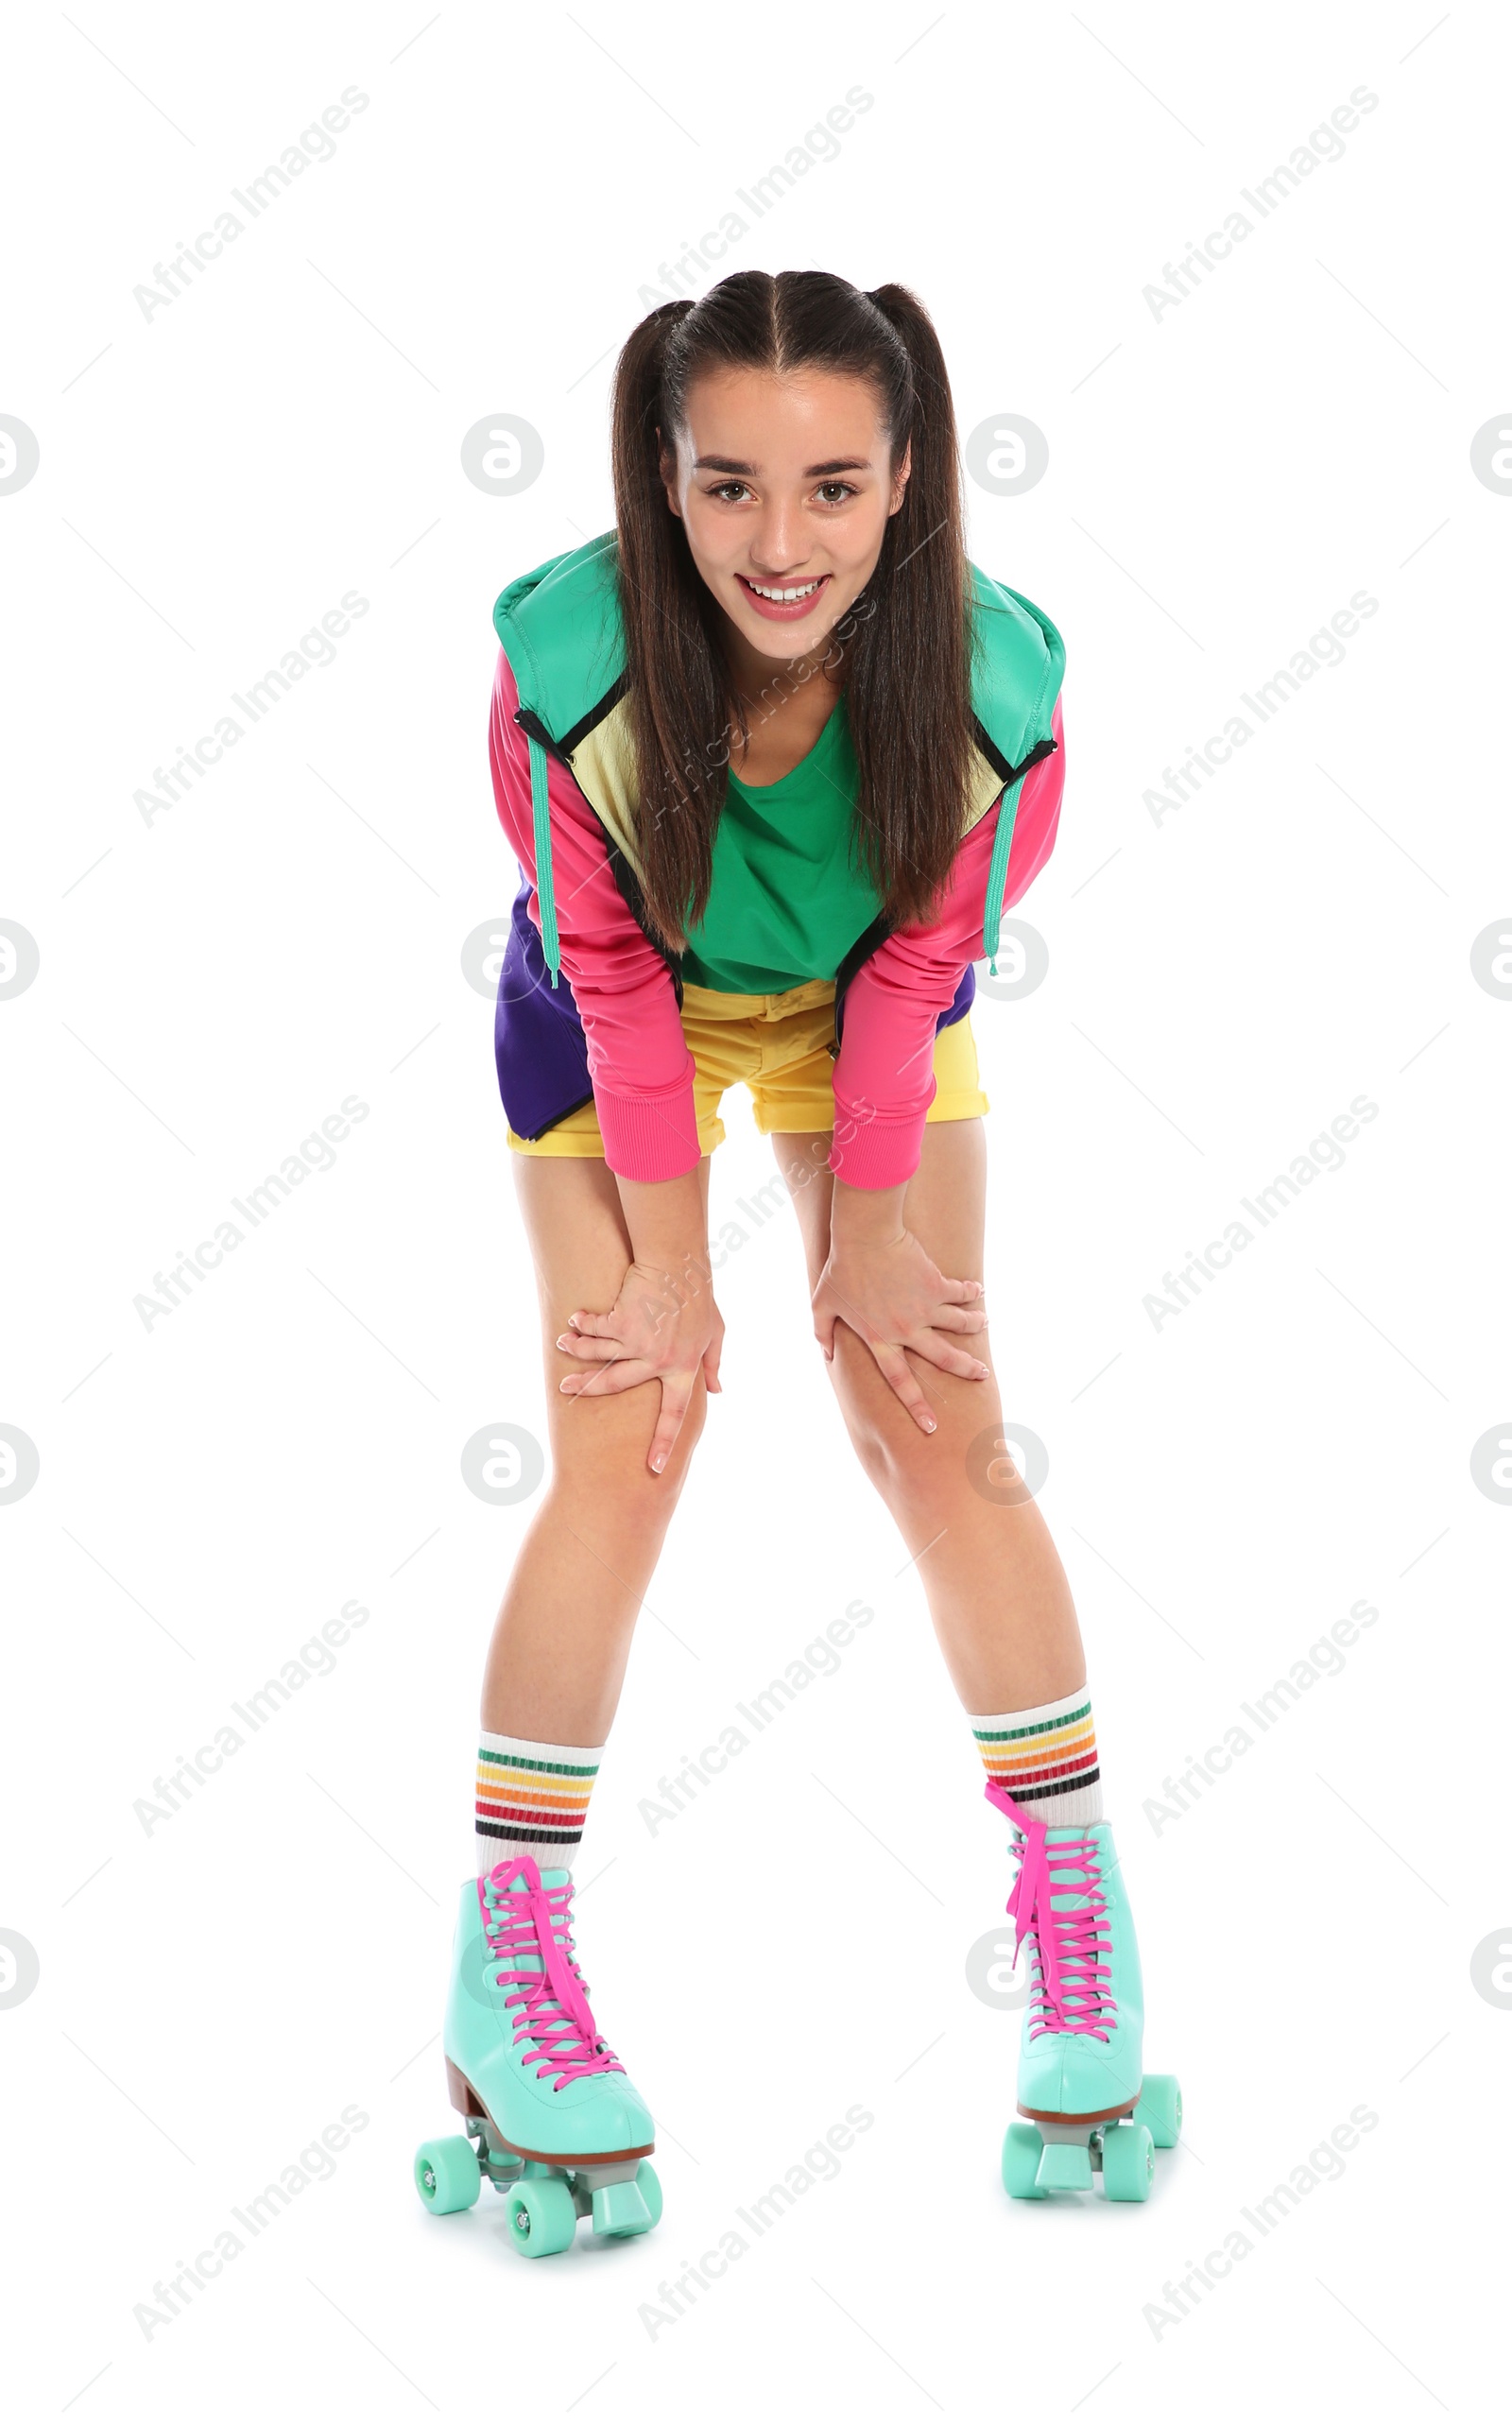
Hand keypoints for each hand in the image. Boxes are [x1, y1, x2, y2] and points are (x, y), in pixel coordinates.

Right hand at [556, 1255, 722, 1473]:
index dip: (665, 1442)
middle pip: (617, 1385)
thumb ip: (713, 1362)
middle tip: (565, 1390)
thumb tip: (717, 1391)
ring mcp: (639, 1343)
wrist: (679, 1261)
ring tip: (563, 1344)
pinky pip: (595, 1329)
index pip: (676, 1414)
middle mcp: (660, 1362)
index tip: (655, 1469)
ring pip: (598, 1356)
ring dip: (577, 1350)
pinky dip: (583, 1323)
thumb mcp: (715, 1331)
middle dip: (586, 1389)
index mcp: (684, 1368)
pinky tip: (576, 1318)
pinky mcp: (622, 1322)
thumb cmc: (698, 1295)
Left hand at [811, 1227, 987, 1432]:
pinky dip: (972, 1292)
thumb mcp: (821, 1305)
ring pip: (960, 1324)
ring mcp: (924, 1308)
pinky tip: (980, 1290)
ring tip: (985, 1323)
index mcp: (879, 1339)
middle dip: (966, 1369)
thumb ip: (821, 1333)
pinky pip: (961, 1292)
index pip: (900, 1382)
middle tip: (982, 1376)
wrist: (864, 1235)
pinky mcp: (936, 1285)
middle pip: (943, 1358)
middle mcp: (906, 1330)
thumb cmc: (840, 1269)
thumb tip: (825, 1355)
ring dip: (975, 1325)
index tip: (931, 1427)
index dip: (916, 1406)